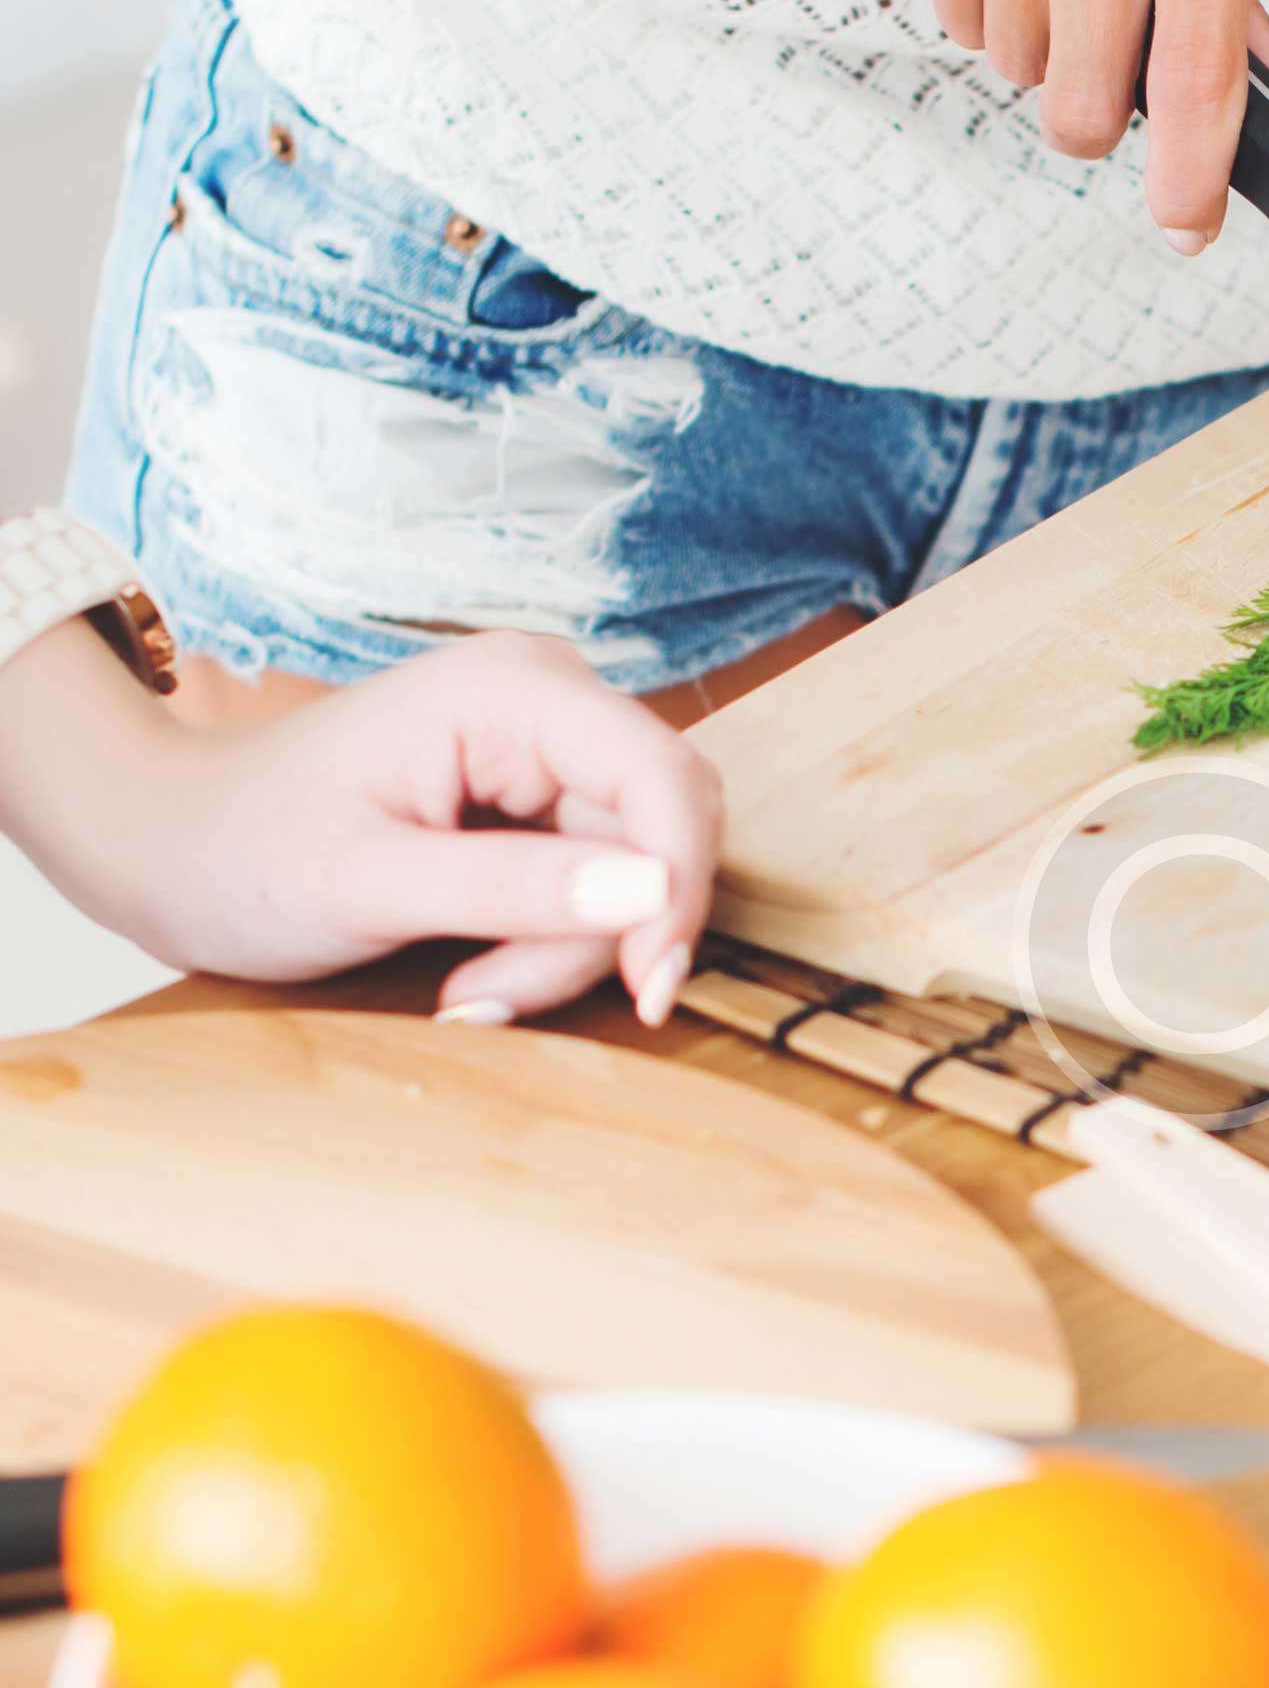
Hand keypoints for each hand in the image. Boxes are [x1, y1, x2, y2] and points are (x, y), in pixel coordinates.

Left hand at [4, 629, 720, 1025]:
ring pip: (637, 870)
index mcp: (511, 691)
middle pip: (659, 831)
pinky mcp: (541, 795)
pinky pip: (600, 882)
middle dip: (602, 934)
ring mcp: (548, 747)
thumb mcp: (366, 884)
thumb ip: (512, 887)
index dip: (677, 885)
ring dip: (567, 951)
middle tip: (496, 996)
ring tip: (466, 987)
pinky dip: (552, 943)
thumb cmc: (241, 851)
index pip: (663, 778)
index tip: (650, 988)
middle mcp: (547, 700)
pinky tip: (478, 966)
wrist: (172, 844)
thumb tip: (654, 892)